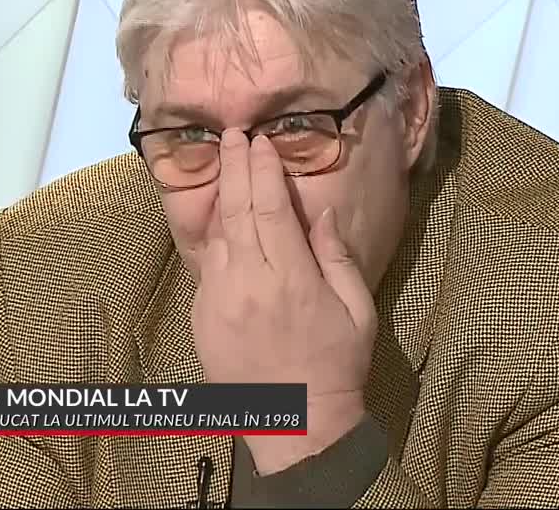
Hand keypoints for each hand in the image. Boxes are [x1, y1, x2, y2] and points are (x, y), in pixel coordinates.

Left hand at [191, 130, 377, 474]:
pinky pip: (207, 267)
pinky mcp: (202, 318)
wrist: (296, 423)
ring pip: (216, 235)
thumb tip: (320, 212)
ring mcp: (218, 301)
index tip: (261, 141)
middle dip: (233, 167)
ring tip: (226, 167)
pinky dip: (216, 239)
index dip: (262, 169)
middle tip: (232, 134)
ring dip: (221, 198)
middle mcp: (247, 283)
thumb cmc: (336, 364)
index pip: (268, 207)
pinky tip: (223, 223)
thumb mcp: (356, 309)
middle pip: (235, 210)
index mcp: (289, 278)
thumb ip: (335, 256)